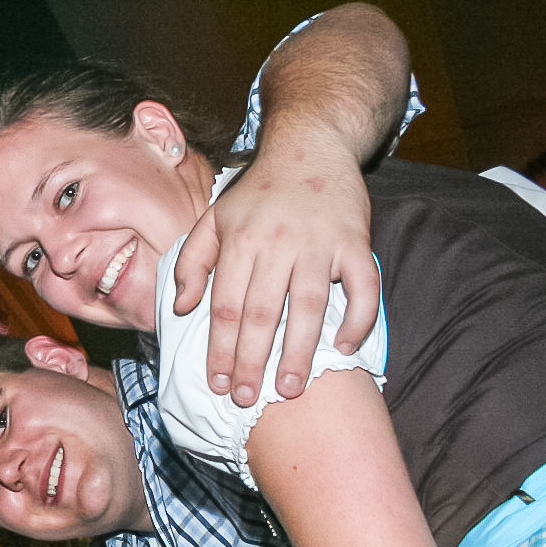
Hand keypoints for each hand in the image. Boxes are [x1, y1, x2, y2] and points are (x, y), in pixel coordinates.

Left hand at [171, 136, 377, 405]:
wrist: (310, 146)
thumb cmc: (257, 193)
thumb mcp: (213, 220)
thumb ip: (192, 263)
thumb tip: (182, 308)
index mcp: (240, 243)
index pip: (227, 307)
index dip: (220, 349)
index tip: (216, 383)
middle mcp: (278, 244)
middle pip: (262, 314)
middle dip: (252, 361)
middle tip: (246, 400)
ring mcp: (320, 244)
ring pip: (309, 307)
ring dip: (299, 352)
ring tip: (289, 390)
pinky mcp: (356, 242)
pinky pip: (363, 286)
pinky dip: (358, 318)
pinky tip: (345, 348)